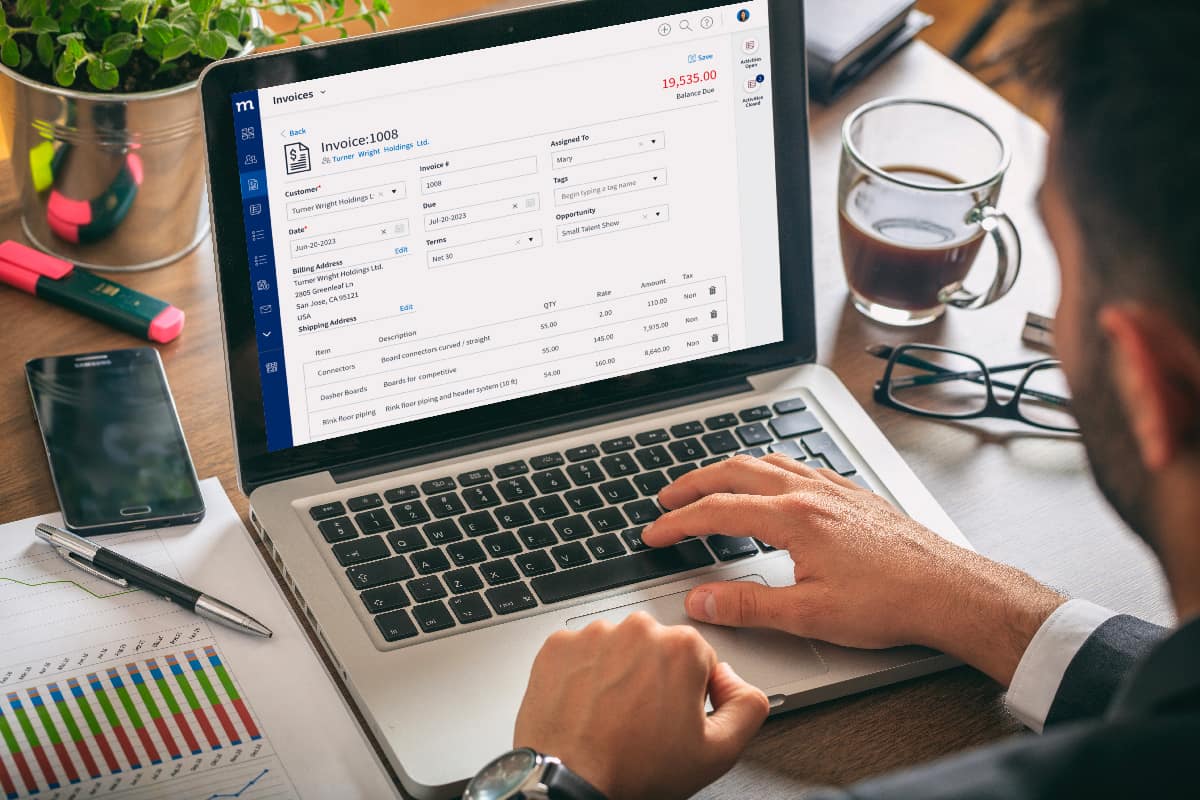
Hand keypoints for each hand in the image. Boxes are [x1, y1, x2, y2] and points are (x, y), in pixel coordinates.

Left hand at [513, 612, 768, 799]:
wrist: (569, 782)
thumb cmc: (634, 769)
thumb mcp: (718, 752)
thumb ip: (747, 706)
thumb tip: (736, 681)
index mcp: (682, 647)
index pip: (699, 660)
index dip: (690, 693)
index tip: (674, 717)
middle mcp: (638, 630)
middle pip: (657, 649)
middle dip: (654, 678)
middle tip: (642, 721)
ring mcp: (594, 635)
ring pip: (618, 648)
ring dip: (618, 674)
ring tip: (611, 716)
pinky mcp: (558, 645)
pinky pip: (580, 653)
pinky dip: (583, 674)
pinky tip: (586, 706)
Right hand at [643, 455, 1065, 685]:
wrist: (950, 590)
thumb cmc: (890, 602)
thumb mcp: (809, 614)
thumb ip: (747, 606)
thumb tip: (701, 602)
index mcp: (792, 518)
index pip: (717, 512)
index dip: (678, 523)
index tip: (654, 534)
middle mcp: (810, 493)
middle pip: (734, 472)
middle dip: (693, 484)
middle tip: (667, 498)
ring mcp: (833, 488)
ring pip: (767, 461)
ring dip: (729, 470)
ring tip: (709, 483)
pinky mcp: (853, 494)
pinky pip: (799, 465)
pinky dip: (769, 468)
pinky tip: (774, 481)